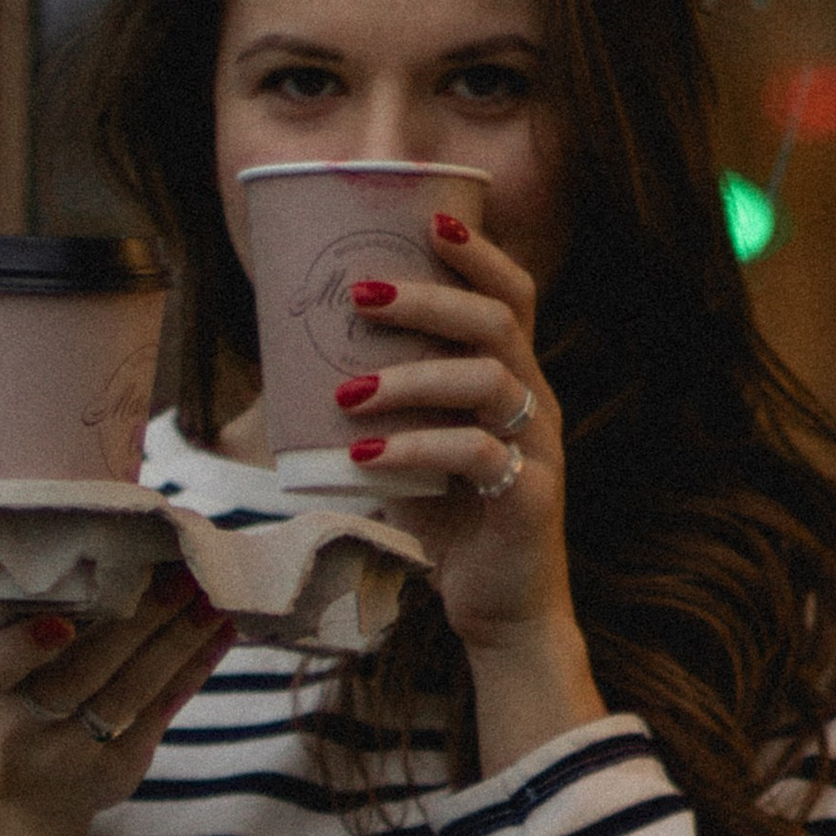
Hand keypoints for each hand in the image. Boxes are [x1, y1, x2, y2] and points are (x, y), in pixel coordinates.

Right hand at [0, 571, 232, 835]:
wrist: (18, 791)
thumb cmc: (15, 690)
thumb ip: (38, 602)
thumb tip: (123, 524)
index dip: (27, 644)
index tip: (61, 622)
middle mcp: (21, 723)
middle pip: (85, 669)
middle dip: (138, 619)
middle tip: (180, 571)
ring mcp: (69, 753)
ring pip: (132, 690)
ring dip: (179, 640)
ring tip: (212, 597)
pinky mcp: (115, 770)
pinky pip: (161, 711)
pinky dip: (193, 668)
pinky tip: (221, 632)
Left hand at [334, 213, 604, 772]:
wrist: (501, 613)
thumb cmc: (451, 527)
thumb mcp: (413, 452)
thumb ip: (385, 410)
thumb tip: (298, 368)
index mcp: (513, 380)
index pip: (513, 296)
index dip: (480, 255)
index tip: (431, 221)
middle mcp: (533, 403)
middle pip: (496, 322)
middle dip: (426, 300)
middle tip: (359, 293)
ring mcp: (537, 449)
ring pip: (485, 381)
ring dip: (410, 378)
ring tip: (347, 394)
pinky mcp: (529, 497)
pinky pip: (473, 454)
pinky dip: (414, 450)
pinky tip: (365, 460)